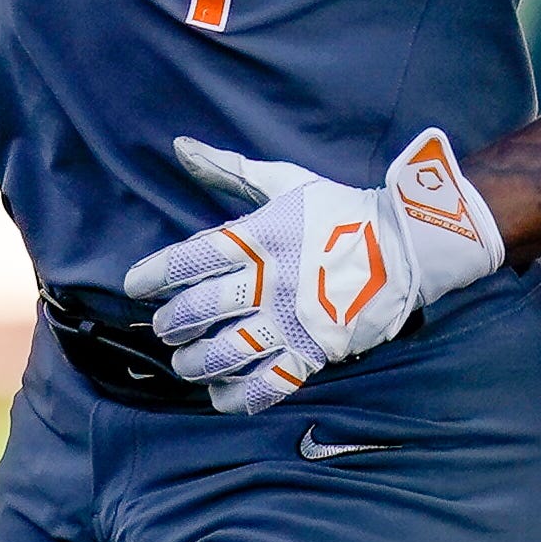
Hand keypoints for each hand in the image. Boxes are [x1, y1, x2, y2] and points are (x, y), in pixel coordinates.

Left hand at [125, 128, 503, 416]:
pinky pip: (267, 383)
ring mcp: (292, 320)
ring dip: (197, 363)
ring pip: (228, 352)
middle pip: (204, 308)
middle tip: (164, 329)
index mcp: (260, 237)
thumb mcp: (284, 181)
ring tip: (185, 364)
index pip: (192, 258)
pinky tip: (219, 396)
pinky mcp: (313, 351)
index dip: (156, 274)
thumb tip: (180, 145)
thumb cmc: (339, 211)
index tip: (135, 286)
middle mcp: (270, 281)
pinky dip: (238, 396)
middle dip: (173, 324)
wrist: (405, 246)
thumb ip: (229, 169)